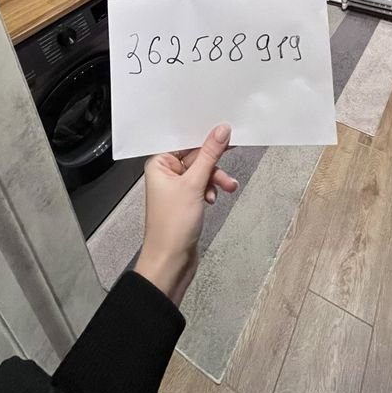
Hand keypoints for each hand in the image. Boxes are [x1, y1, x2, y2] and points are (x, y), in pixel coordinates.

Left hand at [134, 124, 237, 305]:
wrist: (170, 262)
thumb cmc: (171, 227)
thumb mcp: (194, 184)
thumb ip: (209, 155)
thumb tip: (221, 131)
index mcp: (159, 163)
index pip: (184, 140)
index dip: (204, 135)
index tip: (224, 130)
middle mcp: (165, 173)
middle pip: (195, 155)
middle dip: (214, 161)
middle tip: (232, 152)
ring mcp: (176, 187)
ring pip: (202, 171)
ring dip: (215, 177)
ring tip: (228, 186)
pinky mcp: (185, 200)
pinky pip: (202, 185)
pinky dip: (211, 189)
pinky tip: (213, 198)